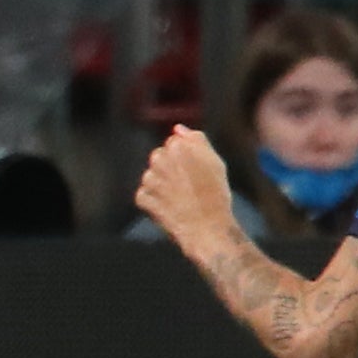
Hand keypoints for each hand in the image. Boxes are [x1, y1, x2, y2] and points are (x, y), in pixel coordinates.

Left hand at [135, 123, 243, 252]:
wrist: (207, 228)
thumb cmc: (216, 195)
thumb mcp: (215, 162)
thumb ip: (196, 140)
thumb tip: (177, 128)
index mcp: (178, 146)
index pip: (174, 143)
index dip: (185, 159)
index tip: (195, 172)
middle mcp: (160, 158)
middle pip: (159, 157)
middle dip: (169, 168)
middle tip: (187, 186)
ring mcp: (149, 178)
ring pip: (151, 176)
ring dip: (161, 185)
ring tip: (180, 199)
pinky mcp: (142, 197)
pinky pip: (144, 195)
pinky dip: (154, 202)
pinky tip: (170, 208)